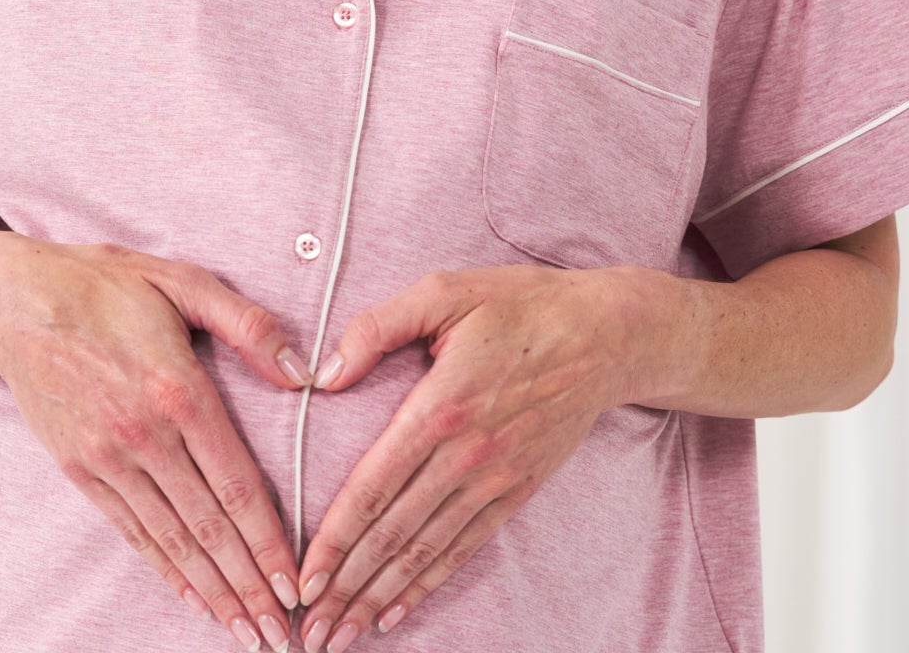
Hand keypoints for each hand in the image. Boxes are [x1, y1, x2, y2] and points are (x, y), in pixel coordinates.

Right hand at [0, 235, 313, 651]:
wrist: (16, 302)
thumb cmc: (108, 284)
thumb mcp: (186, 282)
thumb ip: (250, 325)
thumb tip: (303, 372)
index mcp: (179, 390)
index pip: (236, 484)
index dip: (269, 541)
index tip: (296, 583)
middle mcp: (144, 435)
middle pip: (208, 527)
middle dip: (247, 586)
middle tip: (280, 634)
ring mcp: (108, 459)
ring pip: (172, 539)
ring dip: (211, 591)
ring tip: (243, 631)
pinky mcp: (80, 470)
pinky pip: (131, 530)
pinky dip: (165, 568)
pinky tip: (191, 595)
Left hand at [294, 265, 638, 650]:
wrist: (606, 334)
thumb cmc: (521, 304)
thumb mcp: (445, 291)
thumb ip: (377, 327)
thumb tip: (325, 373)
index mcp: (440, 405)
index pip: (374, 486)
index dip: (335, 538)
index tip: (302, 577)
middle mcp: (465, 454)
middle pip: (393, 534)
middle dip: (345, 587)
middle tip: (307, 631)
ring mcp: (495, 478)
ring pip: (425, 551)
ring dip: (378, 597)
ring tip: (340, 635)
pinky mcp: (517, 489)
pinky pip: (465, 548)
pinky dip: (428, 584)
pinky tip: (397, 611)